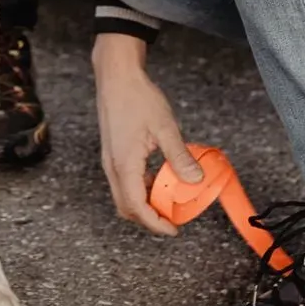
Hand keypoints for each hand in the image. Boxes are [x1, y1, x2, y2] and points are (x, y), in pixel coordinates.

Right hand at [93, 33, 203, 235]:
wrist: (116, 76)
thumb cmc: (136, 97)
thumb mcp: (164, 127)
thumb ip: (179, 156)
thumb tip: (194, 180)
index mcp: (124, 164)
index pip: (136, 207)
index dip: (155, 223)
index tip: (173, 229)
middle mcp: (112, 166)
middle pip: (126, 207)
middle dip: (149, 218)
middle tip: (173, 218)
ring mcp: (110, 160)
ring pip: (124, 195)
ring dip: (144, 203)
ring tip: (169, 199)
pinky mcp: (112, 153)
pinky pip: (124, 181)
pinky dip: (140, 188)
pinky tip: (158, 178)